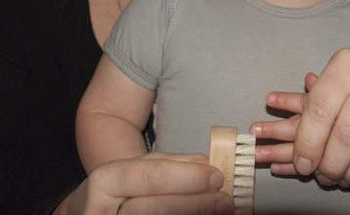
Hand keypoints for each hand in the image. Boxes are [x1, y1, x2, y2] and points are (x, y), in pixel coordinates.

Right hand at [54, 153, 234, 214]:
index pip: (151, 176)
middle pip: (153, 208)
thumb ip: (168, 166)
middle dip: (194, 203)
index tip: (217, 176)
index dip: (187, 177)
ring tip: (220, 212)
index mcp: (106, 180)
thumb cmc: (116, 193)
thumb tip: (205, 163)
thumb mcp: (135, 171)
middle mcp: (99, 210)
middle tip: (226, 200)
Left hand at [252, 48, 349, 187]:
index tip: (303, 164)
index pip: (320, 107)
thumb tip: (279, 122)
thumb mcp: (334, 77)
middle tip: (323, 177)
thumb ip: (311, 101)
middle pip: (347, 132)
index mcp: (346, 63)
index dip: (308, 142)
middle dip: (331, 163)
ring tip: (343, 179)